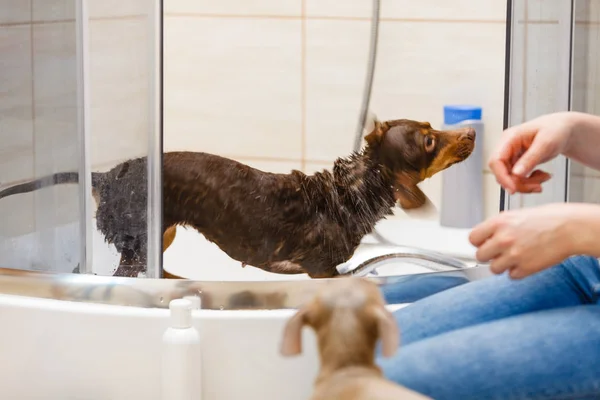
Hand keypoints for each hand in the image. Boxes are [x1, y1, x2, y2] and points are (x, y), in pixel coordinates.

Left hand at [469, 203, 587, 278]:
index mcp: (499, 223)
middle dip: (489, 255)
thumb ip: (498, 226)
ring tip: (515, 256)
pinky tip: (526, 260)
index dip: (479, 242)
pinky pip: (512, 275)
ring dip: (503, 264)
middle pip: (480, 256)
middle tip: (499, 251)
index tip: (483, 243)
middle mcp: (503, 239)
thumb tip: (485, 236)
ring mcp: (513, 255)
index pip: (472, 238)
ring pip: (494, 269)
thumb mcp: (516, 215)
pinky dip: (518, 271)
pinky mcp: (525, 268)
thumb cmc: (547, 219)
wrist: (570, 228)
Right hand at [489, 112, 576, 193]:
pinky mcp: (517, 163)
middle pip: (502, 173)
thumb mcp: (546, 143)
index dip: (502, 176)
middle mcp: (507, 148)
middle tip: (538, 186)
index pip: (496, 161)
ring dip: (527, 184)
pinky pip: (518, 178)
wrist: (563, 129)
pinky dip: (530, 182)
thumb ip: (530, 159)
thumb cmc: (556, 130)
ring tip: (545, 178)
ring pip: (510, 179)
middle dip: (519, 183)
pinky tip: (543, 175)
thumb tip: (516, 174)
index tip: (513, 189)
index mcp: (509, 138)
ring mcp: (511, 156)